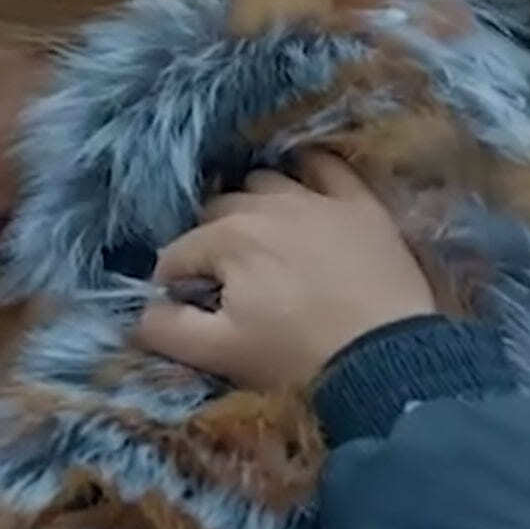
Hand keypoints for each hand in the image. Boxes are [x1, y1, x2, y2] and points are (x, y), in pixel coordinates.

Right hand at [132, 150, 434, 390]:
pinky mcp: (360, 205)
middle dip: (209, 243)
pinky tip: (302, 186)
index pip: (178, 254)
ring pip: (265, 183)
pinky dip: (306, 171)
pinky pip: (326, 166)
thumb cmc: (298, 358)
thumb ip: (166, 329)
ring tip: (258, 240)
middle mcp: (268, 205)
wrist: (388, 361)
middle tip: (223, 282)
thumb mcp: (219, 354)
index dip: (173, 284)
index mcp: (228, 238)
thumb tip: (141, 312)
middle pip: (217, 212)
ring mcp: (318, 199)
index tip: (186, 310)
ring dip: (251, 205)